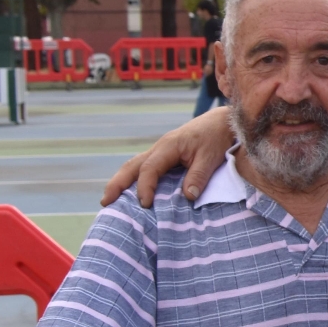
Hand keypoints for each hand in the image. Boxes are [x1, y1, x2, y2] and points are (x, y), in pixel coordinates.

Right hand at [101, 107, 232, 207]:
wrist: (221, 122)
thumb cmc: (216, 137)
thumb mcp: (211, 157)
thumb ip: (199, 175)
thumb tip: (188, 197)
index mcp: (168, 146)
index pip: (149, 169)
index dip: (145, 187)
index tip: (145, 204)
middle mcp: (159, 148)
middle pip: (131, 166)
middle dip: (117, 184)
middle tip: (105, 202)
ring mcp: (160, 151)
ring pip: (134, 166)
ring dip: (121, 181)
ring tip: (110, 200)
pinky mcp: (165, 155)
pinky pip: (144, 167)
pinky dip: (134, 179)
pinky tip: (130, 192)